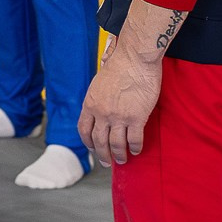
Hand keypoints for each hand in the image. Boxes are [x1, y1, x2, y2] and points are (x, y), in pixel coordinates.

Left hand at [78, 45, 162, 164]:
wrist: (134, 58)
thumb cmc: (119, 66)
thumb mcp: (99, 83)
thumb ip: (98, 98)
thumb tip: (99, 107)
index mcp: (90, 104)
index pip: (84, 129)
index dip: (87, 142)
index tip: (92, 148)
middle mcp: (101, 113)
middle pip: (99, 141)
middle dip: (102, 154)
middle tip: (107, 162)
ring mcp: (118, 117)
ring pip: (116, 144)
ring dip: (119, 155)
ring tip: (123, 160)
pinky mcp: (136, 117)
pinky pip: (134, 139)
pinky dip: (136, 147)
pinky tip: (137, 150)